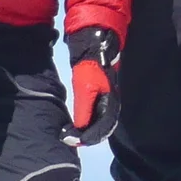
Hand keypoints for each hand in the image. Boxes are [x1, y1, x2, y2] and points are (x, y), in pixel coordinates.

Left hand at [62, 26, 120, 147]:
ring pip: (99, 118)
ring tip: (72, 133)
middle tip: (69, 138)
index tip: (73, 139)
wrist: (95, 40)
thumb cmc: (91, 62)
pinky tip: (78, 120)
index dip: (89, 136)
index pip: (103, 126)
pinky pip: (96, 110)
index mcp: (110, 100)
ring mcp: (106, 94)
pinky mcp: (100, 88)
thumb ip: (84, 106)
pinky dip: (87, 118)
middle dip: (88, 135)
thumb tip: (81, 128)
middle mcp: (111, 99)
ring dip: (87, 128)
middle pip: (102, 125)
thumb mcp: (84, 85)